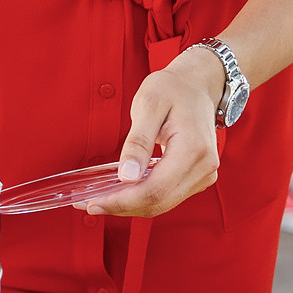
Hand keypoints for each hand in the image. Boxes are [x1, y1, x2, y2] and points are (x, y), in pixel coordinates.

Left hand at [83, 47, 225, 216]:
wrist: (197, 85)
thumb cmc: (173, 89)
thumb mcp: (149, 105)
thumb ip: (138, 142)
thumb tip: (126, 177)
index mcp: (193, 149)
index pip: (155, 190)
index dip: (122, 201)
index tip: (93, 203)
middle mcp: (204, 168)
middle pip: (158, 202)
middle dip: (121, 207)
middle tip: (89, 204)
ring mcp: (204, 175)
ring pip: (162, 204)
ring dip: (130, 206)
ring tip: (100, 199)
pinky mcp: (198, 178)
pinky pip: (167, 196)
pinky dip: (142, 198)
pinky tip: (121, 192)